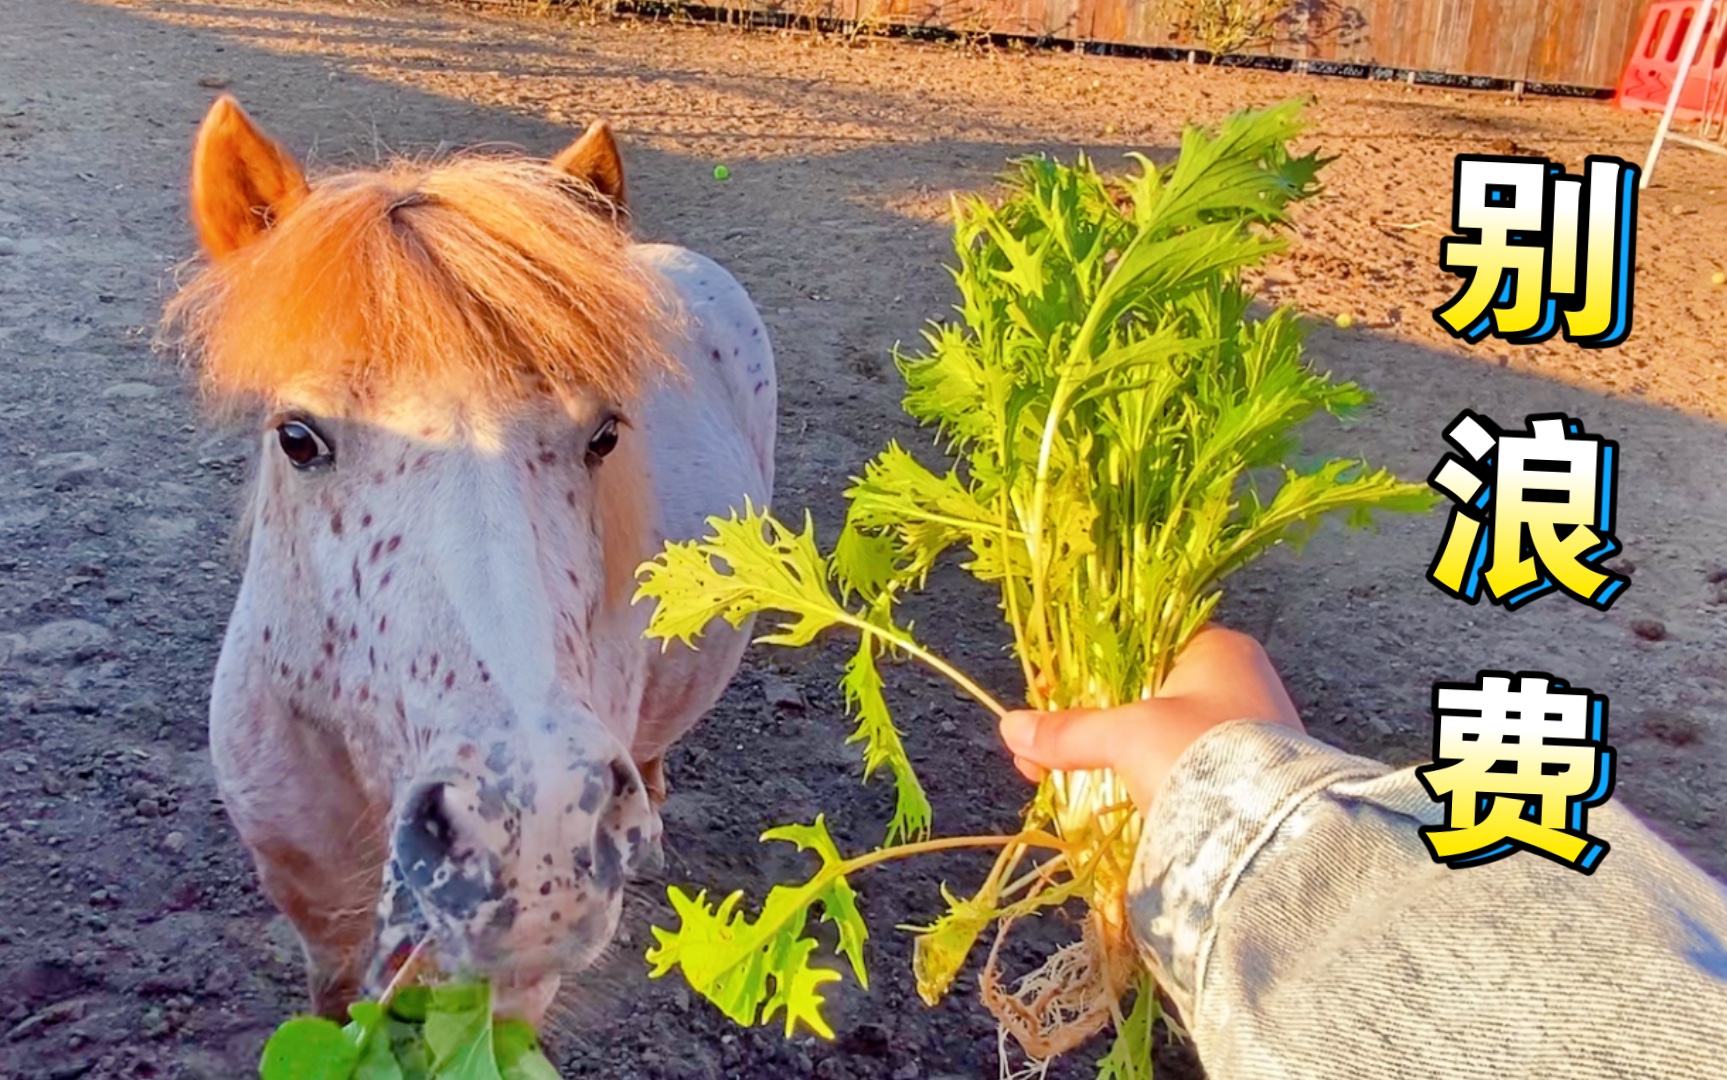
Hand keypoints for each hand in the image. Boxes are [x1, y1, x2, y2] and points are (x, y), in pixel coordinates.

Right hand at [998, 627, 1304, 812]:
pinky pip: (1174, 769)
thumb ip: (1071, 730)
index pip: (1137, 641)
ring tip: (1057, 773)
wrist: (1271, 836)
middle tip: (1043, 744)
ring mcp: (1243, 733)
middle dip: (1089, 719)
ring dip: (1107, 752)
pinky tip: (1099, 796)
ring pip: (1156, 734)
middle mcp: (1237, 683)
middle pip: (1141, 691)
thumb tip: (1012, 729)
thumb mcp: (1128, 734)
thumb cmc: (1203, 757)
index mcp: (1217, 650)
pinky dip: (1136, 777)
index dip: (1085, 665)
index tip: (1047, 690)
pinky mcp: (1241, 779)